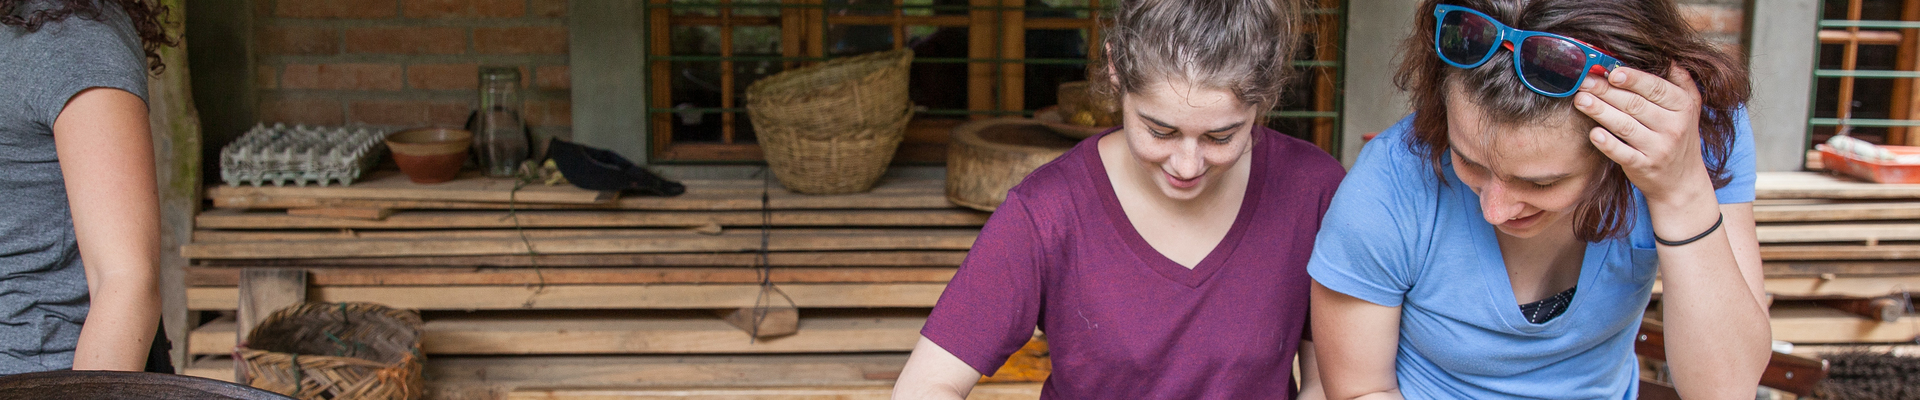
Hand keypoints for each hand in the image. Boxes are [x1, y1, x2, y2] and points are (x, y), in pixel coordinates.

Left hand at [1573, 65, 1713, 204]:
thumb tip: (1666, 56)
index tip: (1612, 72)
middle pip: (1635, 104)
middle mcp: (1673, 127)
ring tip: (1581, 100)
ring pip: (1625, 126)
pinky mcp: (1643, 166)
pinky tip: (1593, 133)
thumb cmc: (1679, 136)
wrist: (1682, 180)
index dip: (1633, 79)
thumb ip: (1679, 81)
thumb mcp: (1689, 107)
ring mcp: (1658, 148)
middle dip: (1607, 91)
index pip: (1655, 88)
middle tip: (1584, 81)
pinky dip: (1607, 143)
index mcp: (1682, 107)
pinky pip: (1622, 153)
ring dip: (1600, 111)